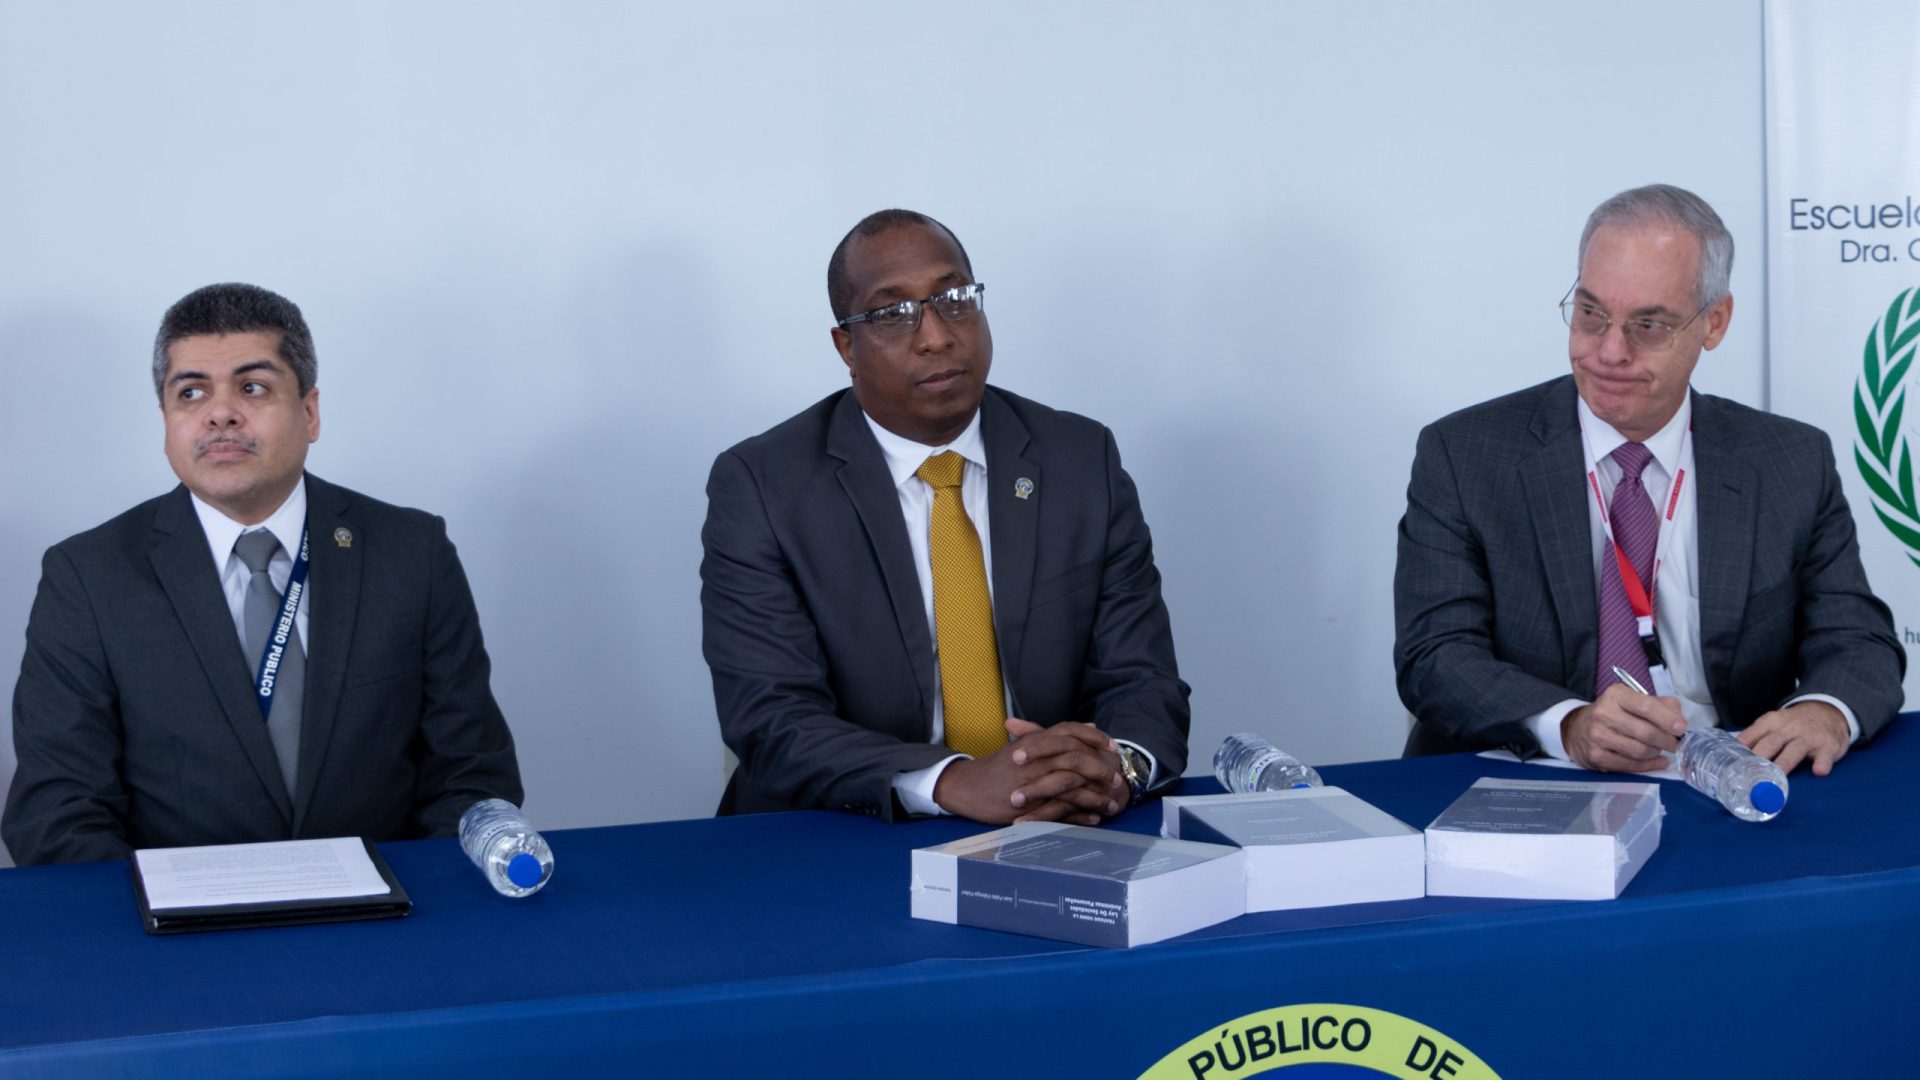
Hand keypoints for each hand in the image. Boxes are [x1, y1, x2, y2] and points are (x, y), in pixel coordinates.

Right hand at [931, 718, 1124, 824]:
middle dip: (1101, 769)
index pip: (1071, 732)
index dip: (1095, 738)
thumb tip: (1088, 726)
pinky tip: (1094, 818)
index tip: (1114, 747)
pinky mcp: (1030, 805)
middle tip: (1116, 779)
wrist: (968, 787)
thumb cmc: (998, 767)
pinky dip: (1080, 815)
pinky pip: (1061, 810)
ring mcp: (1033, 782)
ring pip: (1072, 786)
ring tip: (1112, 804)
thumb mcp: (1025, 744)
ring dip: (1095, 796)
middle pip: (1077, 758)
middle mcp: (1036, 758)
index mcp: (1035, 740)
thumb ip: (1057, 735)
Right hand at [1562, 683, 1686, 771]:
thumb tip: (1680, 722)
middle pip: (1645, 732)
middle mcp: (1604, 713)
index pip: (1646, 706)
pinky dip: (1649, 765)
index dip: (1667, 719)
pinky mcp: (1596, 756)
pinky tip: (1656, 761)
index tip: (1681, 728)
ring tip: (1659, 749)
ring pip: (1640, 751)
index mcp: (1616, 695)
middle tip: (1675, 744)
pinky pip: (1630, 765)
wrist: (1577, 728)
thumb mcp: (1635, 700)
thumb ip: (1662, 705)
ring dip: (1656, 752)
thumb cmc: (1614, 713)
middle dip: (1667, 741)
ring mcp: (1598, 736)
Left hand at [1740, 701, 1849, 775]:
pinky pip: (1825, 755)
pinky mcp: (1827, 745)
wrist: (1828, 712)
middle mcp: (1788, 728)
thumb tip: (1731, 752)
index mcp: (1771, 723)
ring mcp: (1808, 737)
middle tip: (1750, 774)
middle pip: (1770, 743)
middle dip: (1759, 757)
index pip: (1752, 735)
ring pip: (1794, 750)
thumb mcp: (1773, 724)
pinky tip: (1819, 771)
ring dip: (1785, 762)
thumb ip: (1755, 736)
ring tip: (1778, 775)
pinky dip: (1822, 763)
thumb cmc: (1793, 724)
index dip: (1741, 750)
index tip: (1733, 764)